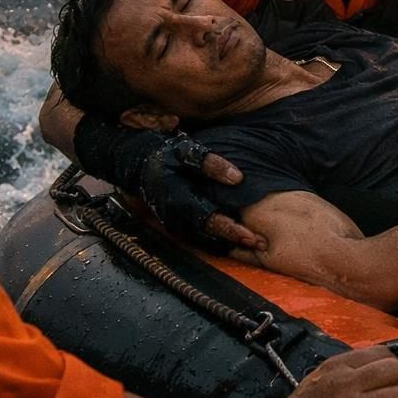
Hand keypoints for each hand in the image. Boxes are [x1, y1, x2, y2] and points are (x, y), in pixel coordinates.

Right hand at [128, 130, 264, 250]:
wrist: (137, 163)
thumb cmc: (165, 154)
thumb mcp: (185, 151)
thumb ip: (209, 163)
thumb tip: (237, 178)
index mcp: (177, 198)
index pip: (206, 219)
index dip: (228, 229)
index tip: (251, 235)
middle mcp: (174, 217)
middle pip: (207, 236)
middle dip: (234, 241)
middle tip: (261, 243)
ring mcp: (173, 224)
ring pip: (203, 242)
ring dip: (228, 245)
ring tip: (255, 246)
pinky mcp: (176, 226)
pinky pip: (198, 240)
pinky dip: (217, 243)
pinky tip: (237, 243)